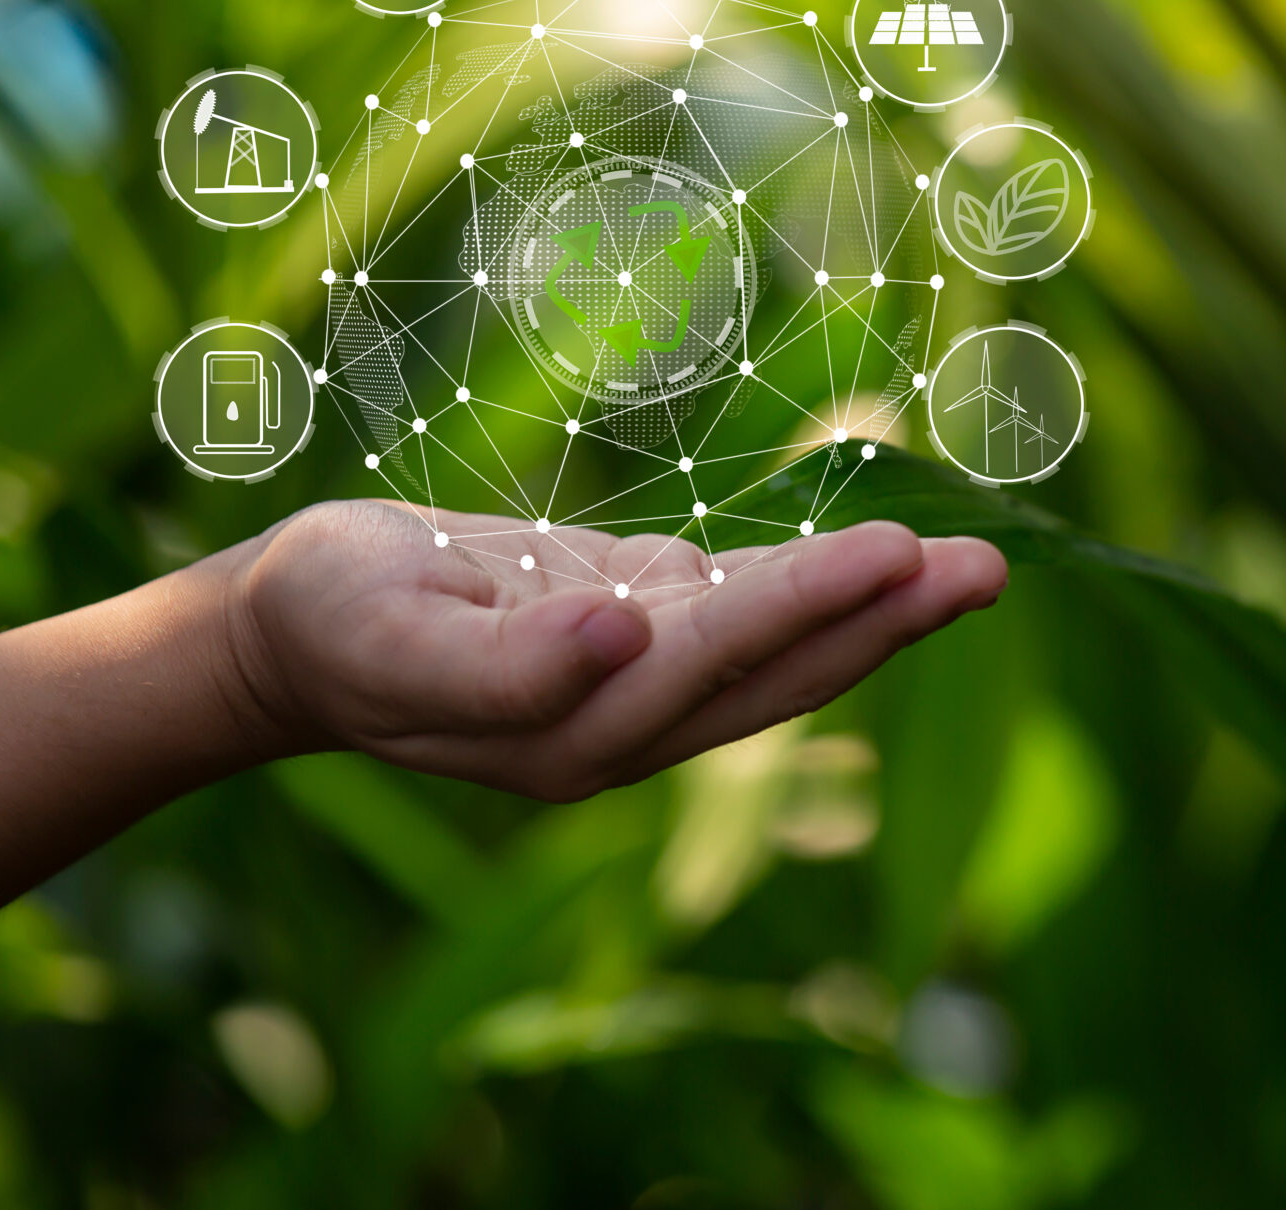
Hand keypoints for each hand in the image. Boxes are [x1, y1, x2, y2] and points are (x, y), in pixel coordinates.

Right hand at [222, 502, 1005, 802]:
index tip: (891, 556)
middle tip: (985, 569)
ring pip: (785, 650)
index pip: (715, 659)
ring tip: (978, 568)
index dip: (805, 605)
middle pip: (780, 670)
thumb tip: (618, 635)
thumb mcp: (386, 642)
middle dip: (884, 620)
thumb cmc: (334, 624)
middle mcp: (630, 721)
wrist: (300, 632)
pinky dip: (826, 590)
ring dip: (881, 611)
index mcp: (574, 729)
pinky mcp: (650, 636)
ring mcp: (647, 685)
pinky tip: (896, 570)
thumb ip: (500, 665)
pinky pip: (755, 615)